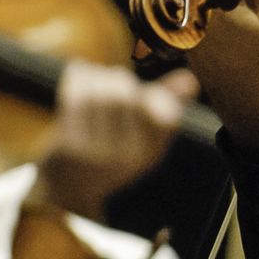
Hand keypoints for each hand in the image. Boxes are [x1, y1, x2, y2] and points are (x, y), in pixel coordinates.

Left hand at [35, 63, 198, 216]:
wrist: (67, 186)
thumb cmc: (110, 150)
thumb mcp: (142, 134)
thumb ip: (166, 104)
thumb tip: (191, 81)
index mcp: (151, 153)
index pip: (166, 116)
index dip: (157, 98)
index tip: (145, 94)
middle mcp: (127, 158)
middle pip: (125, 95)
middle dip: (117, 79)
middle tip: (110, 79)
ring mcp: (97, 154)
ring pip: (100, 93)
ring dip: (95, 77)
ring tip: (92, 77)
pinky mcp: (70, 147)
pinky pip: (76, 98)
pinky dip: (77, 78)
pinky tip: (77, 72)